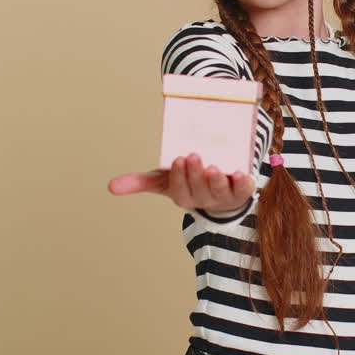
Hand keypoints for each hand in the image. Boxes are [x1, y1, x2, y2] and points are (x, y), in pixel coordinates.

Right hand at [108, 153, 255, 215]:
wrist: (220, 191)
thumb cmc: (188, 182)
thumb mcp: (163, 181)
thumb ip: (140, 182)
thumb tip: (110, 187)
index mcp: (184, 197)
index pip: (180, 191)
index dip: (179, 177)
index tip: (178, 158)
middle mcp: (204, 199)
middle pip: (199, 189)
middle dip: (195, 174)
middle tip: (194, 155)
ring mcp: (224, 197)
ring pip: (220, 191)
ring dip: (217, 180)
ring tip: (213, 167)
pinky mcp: (242, 192)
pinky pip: (244, 190)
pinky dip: (243, 182)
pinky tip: (240, 172)